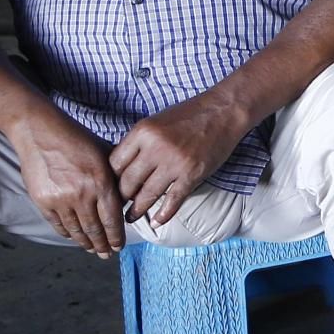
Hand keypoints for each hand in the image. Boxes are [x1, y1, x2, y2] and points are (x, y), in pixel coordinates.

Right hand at [12, 108, 125, 256]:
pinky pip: (58, 224)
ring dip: (85, 243)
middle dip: (103, 245)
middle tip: (107, 254)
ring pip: (76, 230)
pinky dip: (67, 233)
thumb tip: (130, 198)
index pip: (112, 220)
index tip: (119, 247)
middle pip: (95, 230)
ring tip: (92, 249)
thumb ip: (117, 177)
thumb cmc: (76, 139)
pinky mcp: (43, 201)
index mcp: (101, 183)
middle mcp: (82, 195)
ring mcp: (60, 200)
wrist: (39, 131)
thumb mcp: (105, 154)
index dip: (116, 237)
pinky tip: (73, 237)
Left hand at [111, 93, 251, 228]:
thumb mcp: (155, 122)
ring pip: (148, 194)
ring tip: (131, 218)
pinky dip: (163, 214)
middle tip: (119, 206)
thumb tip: (125, 167)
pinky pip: (173, 199)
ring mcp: (174, 162)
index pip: (115, 163)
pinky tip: (156, 222)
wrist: (223, 111)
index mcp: (142, 132)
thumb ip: (139, 142)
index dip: (111, 179)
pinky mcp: (192, 173)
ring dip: (137, 210)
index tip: (111, 187)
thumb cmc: (189, 115)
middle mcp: (155, 148)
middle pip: (128, 181)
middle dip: (122, 197)